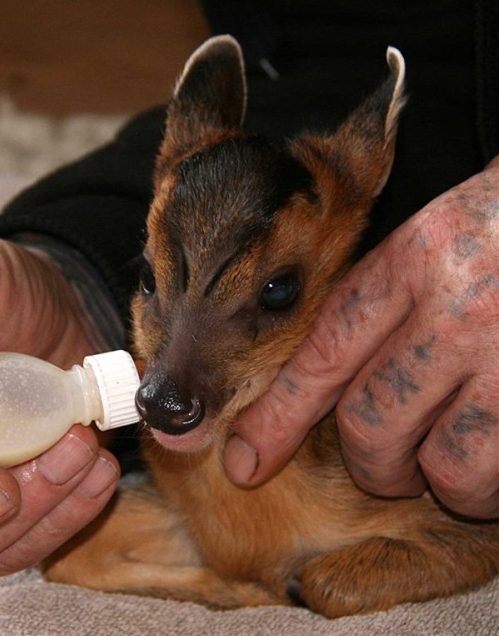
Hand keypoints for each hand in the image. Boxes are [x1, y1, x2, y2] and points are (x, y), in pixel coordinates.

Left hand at [223, 157, 498, 518]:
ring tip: (453, 467)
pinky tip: (496, 456)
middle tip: (388, 469)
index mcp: (415, 259)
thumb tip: (329, 373)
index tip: (244, 460)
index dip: (276, 419)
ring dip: (443, 483)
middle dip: (373, 465)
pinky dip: (491, 484)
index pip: (321, 354)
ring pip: (445, 467)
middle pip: (371, 423)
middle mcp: (459, 308)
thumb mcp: (442, 236)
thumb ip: (387, 296)